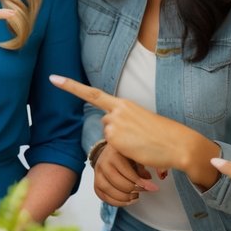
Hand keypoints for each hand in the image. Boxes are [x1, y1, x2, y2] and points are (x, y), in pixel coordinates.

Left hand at [50, 74, 216, 184]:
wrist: (177, 144)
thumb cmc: (162, 134)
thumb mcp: (140, 120)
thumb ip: (122, 119)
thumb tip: (109, 126)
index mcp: (124, 103)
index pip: (92, 94)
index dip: (71, 86)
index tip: (53, 78)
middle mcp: (116, 111)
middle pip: (105, 124)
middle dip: (117, 133)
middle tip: (138, 138)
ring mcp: (115, 125)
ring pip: (109, 137)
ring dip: (120, 143)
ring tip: (140, 144)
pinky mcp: (115, 139)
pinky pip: (113, 149)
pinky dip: (123, 152)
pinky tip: (137, 150)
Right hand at [92, 142, 157, 205]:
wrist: (111, 154)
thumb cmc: (126, 155)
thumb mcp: (136, 157)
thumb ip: (143, 169)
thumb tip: (149, 182)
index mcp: (114, 153)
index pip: (127, 172)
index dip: (140, 182)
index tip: (151, 187)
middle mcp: (103, 162)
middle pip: (118, 183)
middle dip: (133, 190)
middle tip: (143, 190)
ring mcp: (97, 174)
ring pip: (108, 190)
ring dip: (124, 197)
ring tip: (135, 196)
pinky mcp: (96, 184)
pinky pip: (103, 197)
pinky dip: (116, 202)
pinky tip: (127, 201)